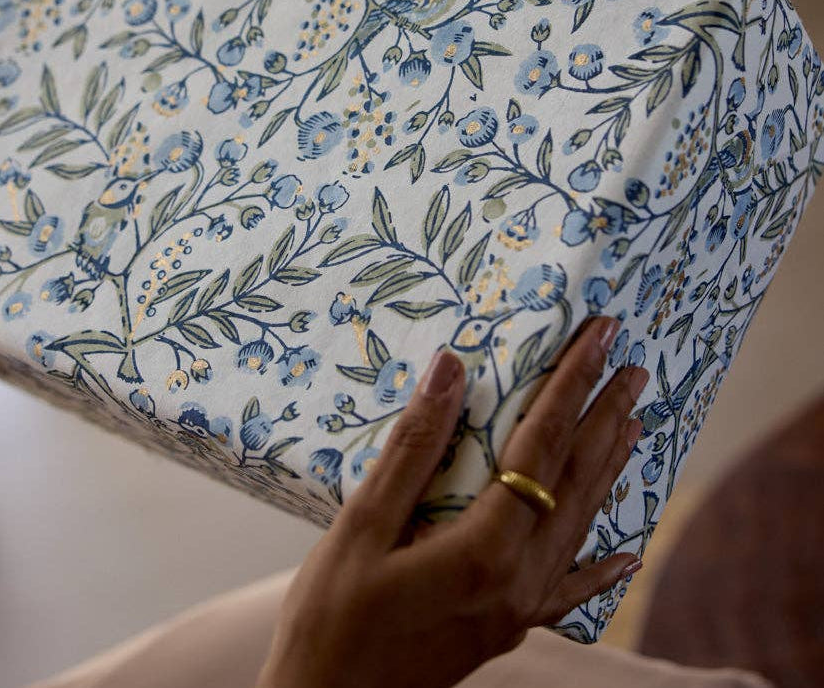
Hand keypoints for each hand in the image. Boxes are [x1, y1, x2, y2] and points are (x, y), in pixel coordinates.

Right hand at [255, 316, 646, 687]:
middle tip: (634, 368)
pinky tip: (627, 557)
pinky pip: (568, 591)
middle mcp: (518, 580)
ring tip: (635, 426)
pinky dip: (601, 568)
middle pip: (574, 482)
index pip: (541, 446)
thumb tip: (451, 370)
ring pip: (578, 526)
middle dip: (604, 417)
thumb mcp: (361, 526)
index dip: (571, 385)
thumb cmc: (332, 618)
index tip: (600, 338)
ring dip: (607, 470)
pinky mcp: (505, 629)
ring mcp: (518, 609)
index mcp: (485, 548)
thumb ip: (413, 448)